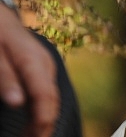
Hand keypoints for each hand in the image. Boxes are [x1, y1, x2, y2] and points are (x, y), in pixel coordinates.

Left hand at [0, 6, 58, 136]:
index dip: (42, 122)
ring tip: (32, 136)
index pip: (45, 97)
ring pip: (52, 97)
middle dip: (45, 126)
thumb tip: (18, 103)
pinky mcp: (42, 68)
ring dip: (45, 119)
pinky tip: (34, 119)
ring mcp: (46, 65)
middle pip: (53, 100)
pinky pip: (48, 92)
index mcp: (34, 62)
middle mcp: (45, 65)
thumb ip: (6, 78)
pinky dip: (43, 109)